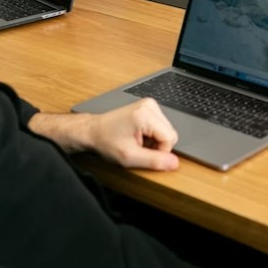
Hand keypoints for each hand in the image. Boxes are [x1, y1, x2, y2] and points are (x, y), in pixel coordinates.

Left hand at [32, 100, 178, 170]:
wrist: (92, 131)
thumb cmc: (106, 141)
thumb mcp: (129, 157)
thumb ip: (154, 161)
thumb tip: (174, 163)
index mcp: (145, 114)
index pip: (170, 138)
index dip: (160, 152)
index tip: (143, 154)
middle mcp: (149, 106)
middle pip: (170, 133)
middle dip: (157, 146)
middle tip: (138, 148)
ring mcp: (149, 105)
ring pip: (166, 130)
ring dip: (154, 141)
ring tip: (136, 142)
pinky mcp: (148, 107)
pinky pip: (160, 126)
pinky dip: (152, 135)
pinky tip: (138, 136)